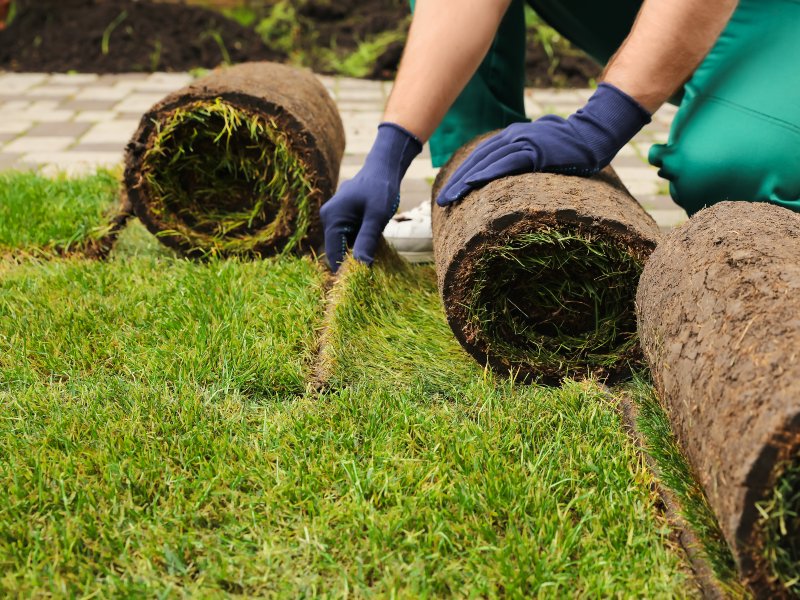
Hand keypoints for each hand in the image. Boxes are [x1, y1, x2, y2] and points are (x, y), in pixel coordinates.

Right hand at [321, 123, 420, 270]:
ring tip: (373, 254)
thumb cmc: (381, 189)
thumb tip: (362, 266)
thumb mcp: (376, 216)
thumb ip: (366, 240)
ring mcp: (334, 218)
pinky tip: (372, 243)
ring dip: (357, 252)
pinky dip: (359, 243)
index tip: (362, 281)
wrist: (383, 168)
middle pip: (337, 251)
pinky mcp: (342, 218)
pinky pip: (348, 237)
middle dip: (352, 261)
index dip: (346, 269)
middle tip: (371, 270)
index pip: (333, 254)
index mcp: (331, 218)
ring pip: (344, 245)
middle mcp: (328, 219)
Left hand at [436, 83, 650, 205]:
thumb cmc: (569, 146)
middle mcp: (513, 136)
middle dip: (457, 181)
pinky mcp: (534, 151)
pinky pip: (505, 163)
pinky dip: (486, 174)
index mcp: (512, 136)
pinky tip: (472, 184)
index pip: (481, 156)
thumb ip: (524, 156)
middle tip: (442, 201)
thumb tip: (515, 170)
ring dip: (465, 181)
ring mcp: (523, 142)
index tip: (450, 191)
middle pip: (477, 160)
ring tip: (450, 199)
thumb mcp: (540, 148)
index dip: (464, 173)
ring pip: (486, 162)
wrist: (593, 134)